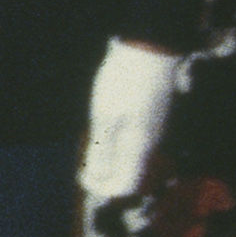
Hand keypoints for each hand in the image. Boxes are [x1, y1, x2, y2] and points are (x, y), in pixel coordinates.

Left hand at [79, 40, 182, 199]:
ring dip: (111, 159)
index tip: (82, 175)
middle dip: (106, 175)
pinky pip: (135, 142)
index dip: (103, 188)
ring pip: (132, 157)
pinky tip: (105, 126)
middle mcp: (150, 142)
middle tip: (83, 162)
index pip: (125, 185)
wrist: (150, 49)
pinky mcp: (152, 115)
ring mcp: (153, 128)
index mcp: (139, 147)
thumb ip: (103, 150)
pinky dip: (118, 144)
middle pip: (130, 174)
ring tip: (91, 144)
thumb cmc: (124, 83)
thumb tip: (99, 178)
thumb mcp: (105, 117)